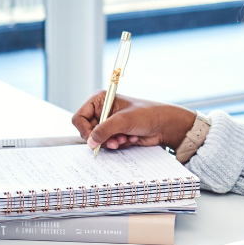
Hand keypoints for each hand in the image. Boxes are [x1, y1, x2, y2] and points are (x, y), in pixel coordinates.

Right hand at [72, 91, 195, 152]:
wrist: (164, 125)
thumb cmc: (147, 114)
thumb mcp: (123, 120)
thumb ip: (104, 130)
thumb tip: (90, 142)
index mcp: (99, 100)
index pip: (79, 118)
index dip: (84, 130)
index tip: (94, 138)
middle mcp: (101, 111)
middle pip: (87, 131)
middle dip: (102, 138)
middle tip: (115, 140)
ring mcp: (108, 123)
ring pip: (98, 140)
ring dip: (112, 142)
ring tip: (125, 138)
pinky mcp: (115, 133)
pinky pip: (108, 144)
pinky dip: (118, 143)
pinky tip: (131, 138)